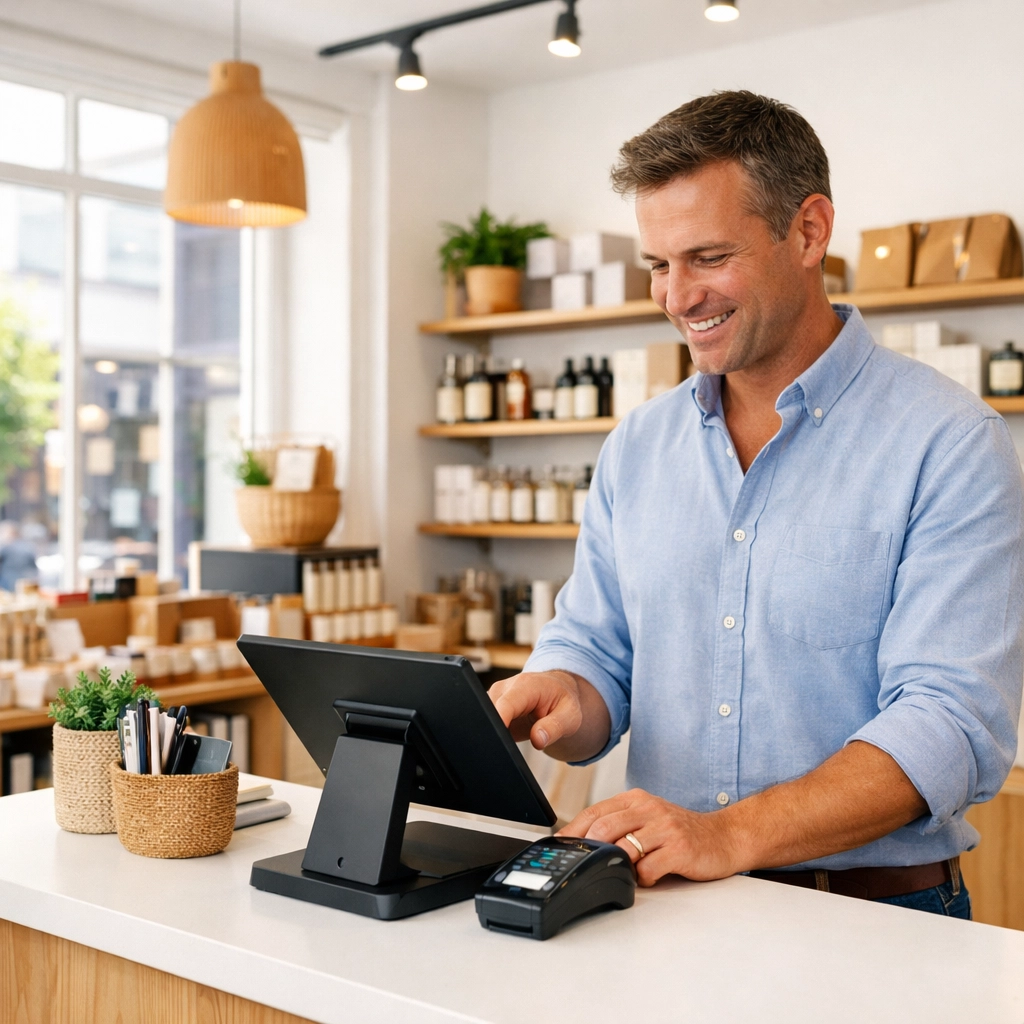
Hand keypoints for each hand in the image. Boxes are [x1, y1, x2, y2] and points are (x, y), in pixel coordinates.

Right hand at [488, 670, 585, 752]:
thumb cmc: (562, 702)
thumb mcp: (570, 715)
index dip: (501, 722)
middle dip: (499, 733)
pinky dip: (495, 734)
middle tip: (516, 746)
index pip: (506, 704)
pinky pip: (487, 723)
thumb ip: (554, 727)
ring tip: (519, 736)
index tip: (500, 740)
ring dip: (498, 734)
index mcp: (526, 686)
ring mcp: (495, 697)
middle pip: (490, 713)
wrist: (556, 693)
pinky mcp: (491, 708)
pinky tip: (511, 735)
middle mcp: (506, 688)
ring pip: (486, 720)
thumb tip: (538, 740)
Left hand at [558, 788, 741, 885]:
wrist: (724, 837)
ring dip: (618, 866)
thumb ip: (620, 825)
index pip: (594, 811)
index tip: (558, 845)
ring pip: (622, 847)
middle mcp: (648, 808)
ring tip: (627, 871)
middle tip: (590, 864)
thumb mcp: (647, 819)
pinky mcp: (679, 848)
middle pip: (603, 829)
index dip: (572, 830)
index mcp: (635, 799)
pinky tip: (652, 876)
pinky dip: (643, 879)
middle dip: (591, 850)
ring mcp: (664, 827)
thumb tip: (582, 842)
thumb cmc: (680, 832)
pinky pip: (647, 869)